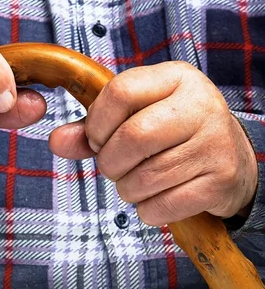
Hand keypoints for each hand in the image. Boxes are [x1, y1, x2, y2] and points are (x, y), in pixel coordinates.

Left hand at [50, 61, 257, 225]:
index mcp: (176, 78)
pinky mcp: (221, 180)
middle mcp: (201, 105)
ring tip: (136, 182)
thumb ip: (94, 126)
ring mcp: (214, 143)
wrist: (232, 157)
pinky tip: (156, 198)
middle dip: (110, 162)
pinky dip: (148, 210)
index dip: (96, 123)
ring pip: (146, 177)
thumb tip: (57, 142)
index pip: (120, 92)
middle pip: (132, 137)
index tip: (98, 139)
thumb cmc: (173, 133)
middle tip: (114, 167)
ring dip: (127, 189)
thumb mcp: (138, 115)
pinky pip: (163, 206)